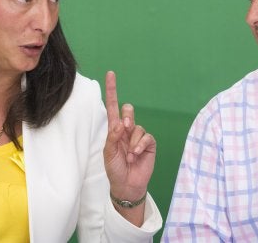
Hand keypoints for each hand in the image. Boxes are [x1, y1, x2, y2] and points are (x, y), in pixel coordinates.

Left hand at [103, 71, 155, 210]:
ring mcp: (138, 136)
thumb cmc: (115, 169)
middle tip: (125, 128)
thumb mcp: (108, 153)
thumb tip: (121, 123)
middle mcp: (127, 130)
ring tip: (129, 155)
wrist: (127, 185)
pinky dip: (140, 145)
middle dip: (127, 116)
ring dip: (132, 141)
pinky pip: (147, 136)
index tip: (110, 74)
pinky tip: (137, 154)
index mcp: (114, 129)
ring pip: (137, 126)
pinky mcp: (149, 144)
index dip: (112, 90)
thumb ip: (113, 137)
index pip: (112, 106)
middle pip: (128, 110)